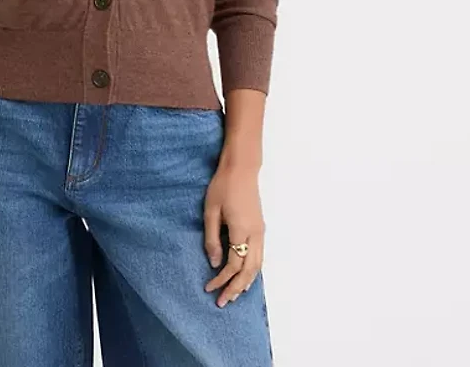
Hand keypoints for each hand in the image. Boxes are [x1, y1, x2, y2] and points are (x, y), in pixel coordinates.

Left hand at [202, 160, 264, 306]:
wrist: (242, 168)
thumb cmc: (223, 186)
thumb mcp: (211, 211)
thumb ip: (212, 238)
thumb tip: (214, 264)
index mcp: (242, 230)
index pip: (233, 265)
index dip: (221, 279)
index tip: (209, 288)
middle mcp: (256, 235)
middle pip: (249, 271)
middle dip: (236, 288)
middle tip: (223, 302)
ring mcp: (261, 231)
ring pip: (258, 266)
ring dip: (246, 283)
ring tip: (234, 295)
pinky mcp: (261, 228)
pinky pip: (259, 257)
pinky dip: (253, 271)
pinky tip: (245, 277)